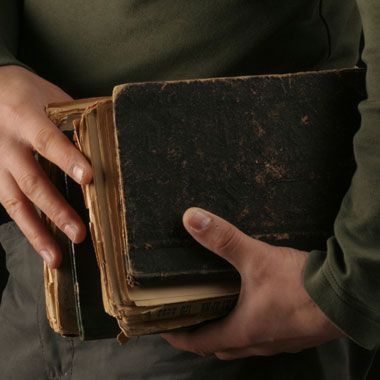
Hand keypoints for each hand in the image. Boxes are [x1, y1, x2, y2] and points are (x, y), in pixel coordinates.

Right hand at [0, 65, 91, 267]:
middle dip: (56, 210)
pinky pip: (8, 205)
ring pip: (15, 202)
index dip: (68, 160)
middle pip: (32, 181)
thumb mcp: (49, 96)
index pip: (49, 141)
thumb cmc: (25, 93)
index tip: (89, 178)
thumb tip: (107, 143)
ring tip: (56, 256)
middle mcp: (6, 144)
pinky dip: (26, 227)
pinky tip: (41, 245)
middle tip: (78, 233)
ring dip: (37, 232)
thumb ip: (73, 120)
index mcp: (25, 117)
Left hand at [161, 207, 342, 359]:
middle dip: (200, 335)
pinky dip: (249, 326)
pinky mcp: (294, 335)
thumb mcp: (255, 257)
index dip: (177, 336)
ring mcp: (278, 342)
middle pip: (220, 347)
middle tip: (188, 316)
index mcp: (243, 331)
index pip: (199, 343)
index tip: (163, 327)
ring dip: (226, 331)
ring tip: (216, 310)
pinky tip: (252, 306)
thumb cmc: (300, 285)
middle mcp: (258, 342)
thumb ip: (223, 238)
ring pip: (242, 343)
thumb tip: (191, 219)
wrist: (345, 296)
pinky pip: (263, 336)